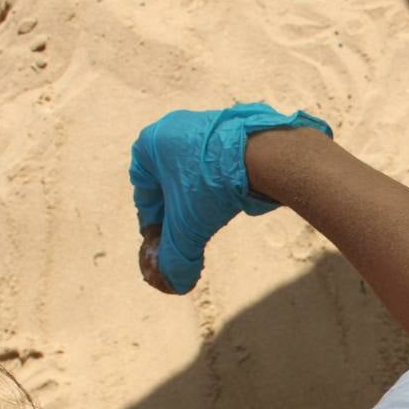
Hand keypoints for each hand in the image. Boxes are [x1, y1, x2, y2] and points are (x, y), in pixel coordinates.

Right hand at [128, 102, 331, 293]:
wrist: (264, 155)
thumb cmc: (214, 187)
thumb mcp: (187, 228)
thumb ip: (176, 257)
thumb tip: (173, 283)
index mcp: (149, 145)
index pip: (144, 195)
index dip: (155, 224)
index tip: (165, 243)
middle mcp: (173, 129)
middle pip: (170, 184)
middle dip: (178, 212)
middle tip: (189, 234)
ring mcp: (204, 125)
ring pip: (195, 174)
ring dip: (201, 199)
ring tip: (212, 218)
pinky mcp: (232, 129)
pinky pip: (219, 165)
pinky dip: (222, 185)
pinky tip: (234, 199)